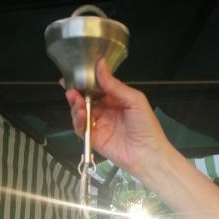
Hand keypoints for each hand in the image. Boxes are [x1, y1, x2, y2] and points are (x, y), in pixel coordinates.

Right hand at [65, 59, 170, 181]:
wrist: (148, 154)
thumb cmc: (146, 126)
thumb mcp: (133, 99)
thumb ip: (114, 84)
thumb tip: (100, 65)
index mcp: (116, 99)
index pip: (97, 87)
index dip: (86, 81)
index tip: (75, 74)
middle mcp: (106, 111)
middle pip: (86, 100)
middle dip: (77, 94)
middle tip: (71, 90)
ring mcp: (99, 125)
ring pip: (81, 113)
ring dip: (76, 106)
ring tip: (76, 102)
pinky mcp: (94, 139)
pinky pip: (81, 129)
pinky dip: (78, 121)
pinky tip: (80, 115)